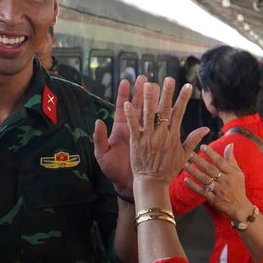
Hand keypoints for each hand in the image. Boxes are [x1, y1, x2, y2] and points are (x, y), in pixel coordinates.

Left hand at [94, 75, 147, 195]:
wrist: (126, 184)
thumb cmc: (112, 170)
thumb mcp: (101, 154)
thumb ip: (99, 138)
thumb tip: (98, 122)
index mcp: (121, 129)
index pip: (123, 107)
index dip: (124, 94)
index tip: (126, 81)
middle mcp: (132, 129)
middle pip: (138, 106)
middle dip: (141, 92)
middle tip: (146, 78)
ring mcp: (143, 134)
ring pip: (149, 113)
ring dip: (152, 100)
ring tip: (156, 85)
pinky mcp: (151, 142)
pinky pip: (156, 128)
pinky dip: (158, 118)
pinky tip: (164, 107)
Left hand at [125, 77, 206, 184]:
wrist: (153, 184)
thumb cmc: (168, 171)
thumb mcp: (184, 156)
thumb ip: (193, 140)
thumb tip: (205, 129)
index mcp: (173, 136)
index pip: (179, 113)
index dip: (183, 99)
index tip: (188, 86)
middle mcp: (161, 135)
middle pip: (164, 110)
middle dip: (167, 93)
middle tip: (168, 78)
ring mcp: (148, 138)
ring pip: (148, 114)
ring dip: (148, 98)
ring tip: (148, 83)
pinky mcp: (136, 142)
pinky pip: (133, 126)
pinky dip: (130, 115)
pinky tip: (127, 102)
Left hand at [184, 143, 253, 222]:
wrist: (239, 208)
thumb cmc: (238, 187)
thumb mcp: (238, 173)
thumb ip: (231, 159)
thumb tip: (230, 144)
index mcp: (232, 173)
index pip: (220, 161)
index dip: (211, 154)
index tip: (202, 147)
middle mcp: (225, 181)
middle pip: (210, 169)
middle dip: (199, 161)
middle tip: (189, 154)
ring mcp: (219, 191)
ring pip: (205, 179)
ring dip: (194, 172)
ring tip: (185, 164)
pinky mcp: (213, 200)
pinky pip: (202, 191)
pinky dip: (193, 186)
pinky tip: (185, 180)